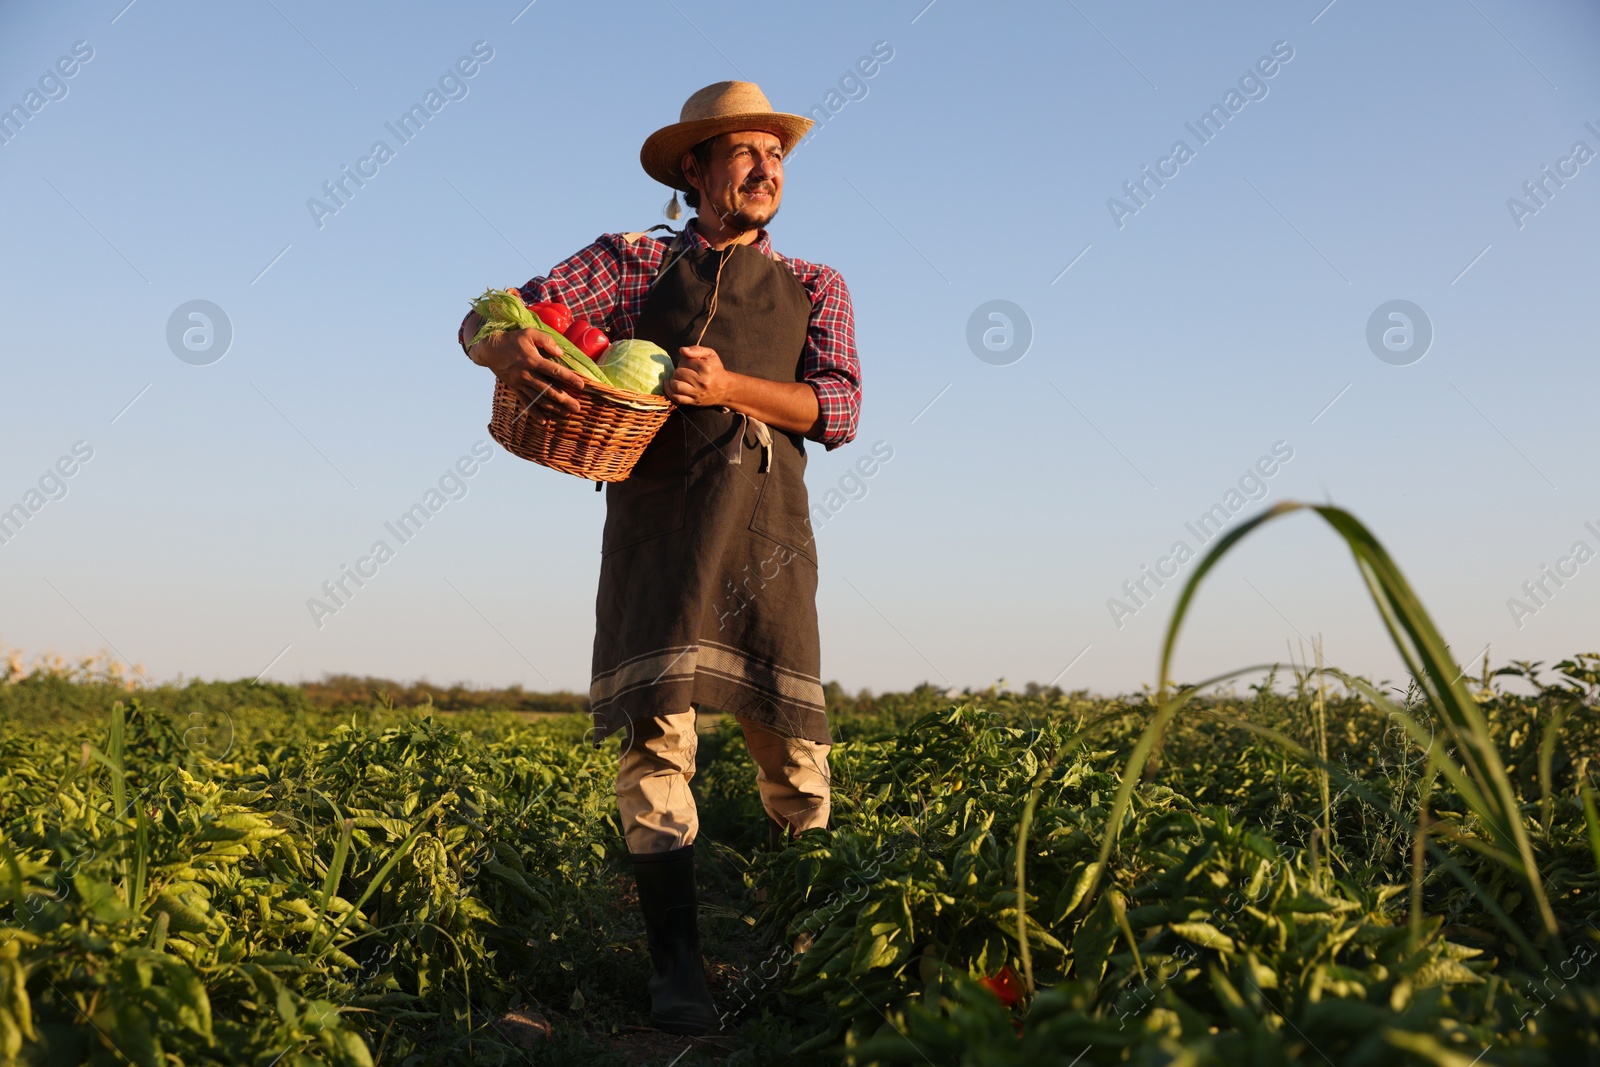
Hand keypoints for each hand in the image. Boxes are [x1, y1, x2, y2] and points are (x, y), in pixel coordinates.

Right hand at [469, 324, 587, 421]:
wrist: (490, 349)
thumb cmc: (513, 340)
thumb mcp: (529, 333)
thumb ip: (546, 341)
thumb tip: (560, 353)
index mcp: (533, 360)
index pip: (554, 371)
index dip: (568, 378)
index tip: (581, 385)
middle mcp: (527, 375)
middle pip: (548, 389)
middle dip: (564, 399)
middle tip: (577, 408)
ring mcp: (520, 383)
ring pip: (539, 398)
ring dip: (553, 407)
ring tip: (566, 413)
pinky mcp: (515, 388)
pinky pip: (525, 402)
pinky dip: (535, 412)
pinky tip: (544, 421)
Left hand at [665, 345, 733, 407]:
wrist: (725, 388)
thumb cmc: (716, 369)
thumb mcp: (710, 355)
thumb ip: (696, 349)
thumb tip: (682, 350)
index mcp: (706, 368)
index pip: (684, 362)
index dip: (684, 361)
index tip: (689, 364)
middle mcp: (702, 381)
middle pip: (679, 373)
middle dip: (679, 370)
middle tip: (685, 371)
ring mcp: (697, 393)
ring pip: (676, 385)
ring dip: (674, 380)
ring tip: (678, 378)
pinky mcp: (694, 401)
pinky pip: (676, 398)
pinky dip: (669, 391)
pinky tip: (669, 385)